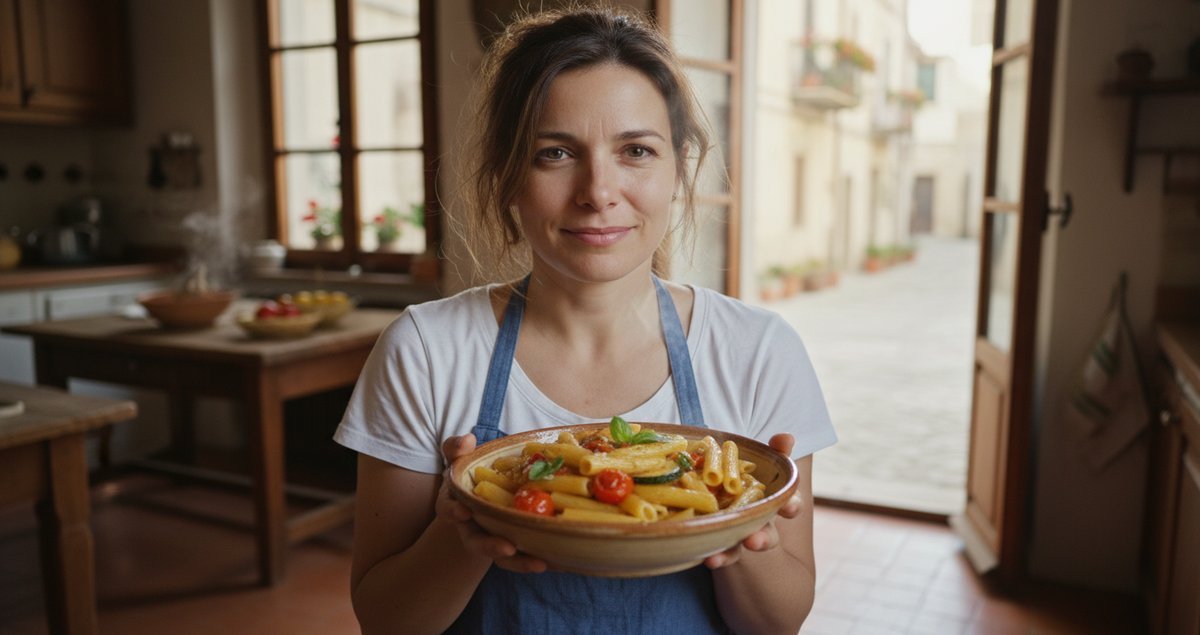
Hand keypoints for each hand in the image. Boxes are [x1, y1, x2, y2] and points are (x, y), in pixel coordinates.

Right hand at [436, 433, 548, 573]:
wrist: (483, 494)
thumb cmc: (471, 474)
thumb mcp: (460, 459)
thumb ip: (457, 448)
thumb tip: (468, 439)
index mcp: (457, 505)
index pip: (450, 510)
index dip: (454, 512)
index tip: (464, 512)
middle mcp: (472, 528)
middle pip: (476, 543)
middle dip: (491, 547)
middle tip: (508, 548)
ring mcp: (493, 539)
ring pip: (503, 557)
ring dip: (519, 562)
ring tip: (539, 563)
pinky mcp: (514, 545)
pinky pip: (524, 557)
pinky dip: (537, 560)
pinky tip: (556, 561)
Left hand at [704, 433, 801, 568]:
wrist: (721, 483)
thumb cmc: (748, 471)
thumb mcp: (763, 459)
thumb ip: (776, 449)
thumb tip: (786, 436)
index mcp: (774, 501)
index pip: (790, 504)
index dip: (791, 506)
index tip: (787, 508)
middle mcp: (759, 521)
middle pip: (767, 534)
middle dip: (762, 539)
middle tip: (753, 541)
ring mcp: (738, 533)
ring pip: (739, 548)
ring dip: (730, 554)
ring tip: (716, 558)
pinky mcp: (719, 541)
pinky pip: (719, 552)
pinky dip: (715, 556)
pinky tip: (706, 558)